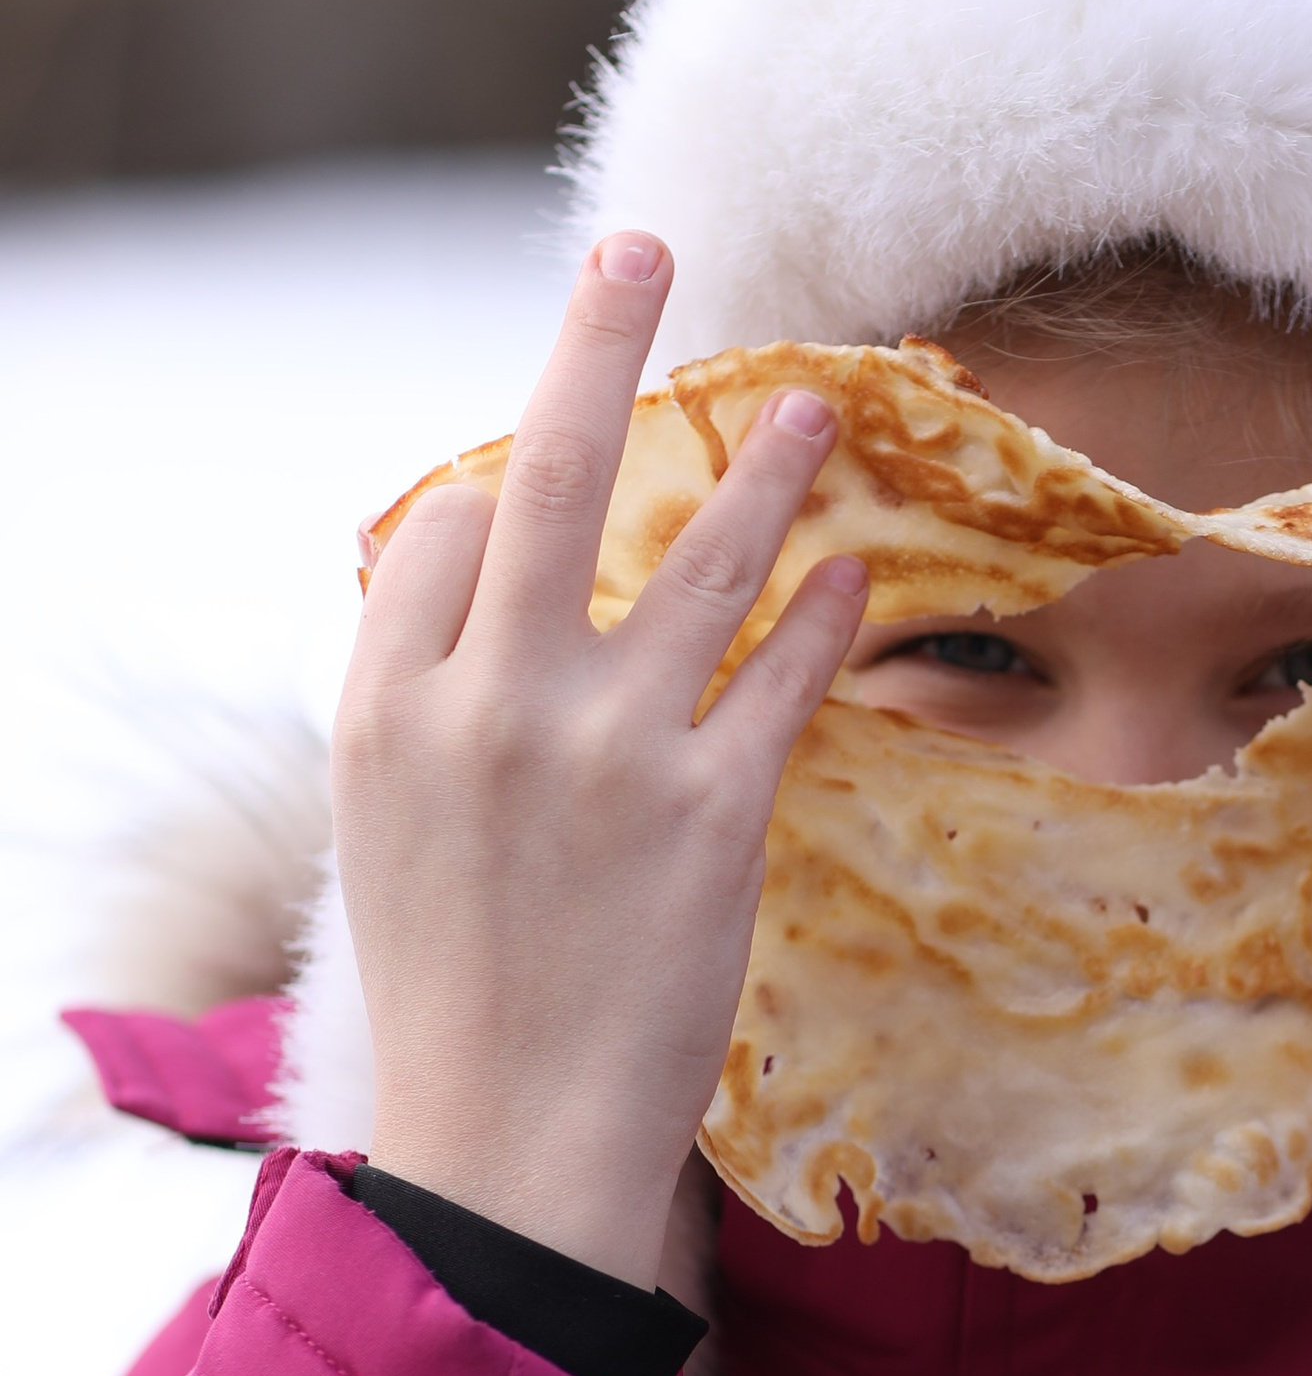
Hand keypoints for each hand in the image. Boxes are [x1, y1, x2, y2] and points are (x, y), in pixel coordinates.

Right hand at [335, 234, 868, 1288]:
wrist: (513, 1130)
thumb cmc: (457, 979)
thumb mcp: (386, 824)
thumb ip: (421, 687)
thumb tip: (472, 547)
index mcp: (390, 704)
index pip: (452, 526)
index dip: (504, 491)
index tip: (543, 486)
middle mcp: (494, 706)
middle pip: (554, 476)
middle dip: (600, 342)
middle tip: (644, 245)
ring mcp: (609, 754)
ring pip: (701, 562)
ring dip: (766, 470)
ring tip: (815, 404)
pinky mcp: (712, 814)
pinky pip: (786, 676)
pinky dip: (827, 614)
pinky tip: (862, 571)